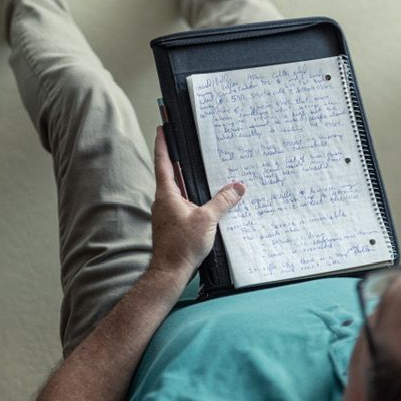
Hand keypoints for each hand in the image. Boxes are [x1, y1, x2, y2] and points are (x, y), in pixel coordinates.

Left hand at [150, 126, 245, 284]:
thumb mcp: (207, 220)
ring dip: (186, 178)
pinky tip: (204, 199)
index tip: (162, 128)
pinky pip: (183, 203)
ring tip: (199, 167)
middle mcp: (164, 201)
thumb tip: (237, 187)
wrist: (170, 272)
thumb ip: (222, 201)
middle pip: (170, 173)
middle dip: (177, 157)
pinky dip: (192, 196)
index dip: (163, 143)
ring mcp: (167, 213)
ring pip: (178, 189)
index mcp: (167, 194)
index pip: (163, 162)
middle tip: (184, 141)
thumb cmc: (182, 246)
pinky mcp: (173, 223)